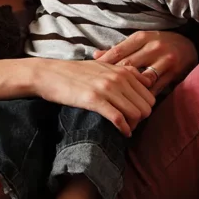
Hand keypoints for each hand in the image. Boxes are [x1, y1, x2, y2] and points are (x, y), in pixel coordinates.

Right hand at [31, 58, 155, 137]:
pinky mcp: (94, 100)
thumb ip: (124, 71)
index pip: (150, 95)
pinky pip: (119, 118)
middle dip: (141, 119)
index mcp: (122, 70)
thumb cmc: (75, 72)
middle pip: (146, 107)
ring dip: (132, 125)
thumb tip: (146, 81)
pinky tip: (120, 132)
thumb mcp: (102, 66)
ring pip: (136, 114)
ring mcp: (106, 88)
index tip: (134, 114)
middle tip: (129, 124)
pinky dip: (123, 129)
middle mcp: (118, 78)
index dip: (144, 108)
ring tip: (124, 128)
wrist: (49, 74)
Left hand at [93, 30, 198, 95]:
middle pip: (128, 66)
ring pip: (142, 79)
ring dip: (129, 91)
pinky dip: (143, 97)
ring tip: (115, 100)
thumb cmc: (157, 43)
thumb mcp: (140, 41)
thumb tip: (95, 55)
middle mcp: (153, 48)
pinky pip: (155, 89)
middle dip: (113, 80)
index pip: (118, 52)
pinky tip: (132, 103)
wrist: (188, 46)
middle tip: (99, 91)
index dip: (103, 64)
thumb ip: (119, 49)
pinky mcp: (174, 75)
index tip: (91, 74)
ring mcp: (165, 61)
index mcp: (141, 38)